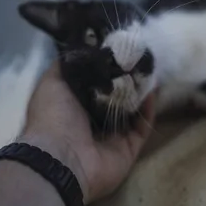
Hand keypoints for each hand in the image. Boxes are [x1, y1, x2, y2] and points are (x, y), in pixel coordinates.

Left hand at [18, 61, 155, 203]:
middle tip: (139, 56)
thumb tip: (80, 47)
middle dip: (126, 78)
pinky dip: (149, 109)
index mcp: (72, 106)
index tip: (118, 47)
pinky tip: (153, 89)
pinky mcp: (129, 149)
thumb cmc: (54, 116)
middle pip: (115, 96)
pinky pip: (142, 127)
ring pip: (132, 110)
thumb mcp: (52, 82)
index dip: (105, 66)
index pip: (93, 83)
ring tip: (150, 69)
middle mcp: (92, 121)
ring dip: (141, 91)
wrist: (61, 158)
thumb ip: (67, 66)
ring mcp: (112, 137)